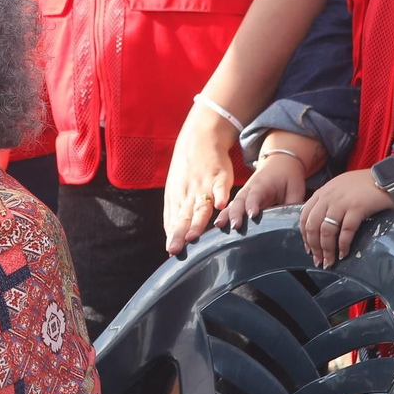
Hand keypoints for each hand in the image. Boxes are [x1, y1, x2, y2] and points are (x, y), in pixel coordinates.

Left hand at [164, 108, 235, 253]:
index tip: (172, 253)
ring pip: (200, 206)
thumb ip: (174, 215)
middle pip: (183, 217)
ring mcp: (203, 185)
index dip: (173, 236)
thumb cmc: (187, 170)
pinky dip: (221, 195)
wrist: (200, 139)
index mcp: (177, 199)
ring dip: (197, 221)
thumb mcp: (176, 191)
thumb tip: (171, 238)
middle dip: (179, 234)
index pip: (174, 221)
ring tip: (195, 236)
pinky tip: (222, 205)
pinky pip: (220, 187)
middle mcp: (188, 194)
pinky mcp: (220, 176)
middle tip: (176, 250)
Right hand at [214, 150, 307, 230]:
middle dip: (236, 213)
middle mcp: (250, 188)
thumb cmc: (288, 175)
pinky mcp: (242, 199)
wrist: (280, 161)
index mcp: (263, 184)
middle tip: (235, 226)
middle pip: (240, 200)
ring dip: (226, 215)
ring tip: (219, 226)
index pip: (256, 195)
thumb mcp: (296, 188)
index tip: (252, 215)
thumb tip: (293, 222)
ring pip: (232, 204)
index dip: (253, 204)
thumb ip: (293, 204)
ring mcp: (244, 193)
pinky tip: (219, 225)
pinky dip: (225, 215)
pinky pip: (231, 207)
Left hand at [300, 170, 393, 267]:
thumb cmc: (366, 184)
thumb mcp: (340, 188)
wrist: (389, 177)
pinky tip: (344, 253)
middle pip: (313, 226)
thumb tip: (321, 224)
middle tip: (319, 261)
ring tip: (330, 262)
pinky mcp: (357, 208)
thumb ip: (328, 201)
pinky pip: (346, 231)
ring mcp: (342, 202)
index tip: (309, 249)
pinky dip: (343, 245)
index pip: (304, 216)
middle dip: (314, 247)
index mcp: (322, 192)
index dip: (305, 236)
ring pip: (327, 231)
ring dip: (327, 250)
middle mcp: (328, 197)